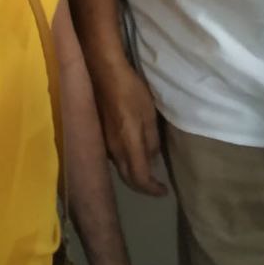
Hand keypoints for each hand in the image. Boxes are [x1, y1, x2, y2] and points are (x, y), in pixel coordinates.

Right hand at [92, 57, 166, 196]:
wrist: (103, 72)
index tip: (164, 191)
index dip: (152, 189)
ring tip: (147, 172)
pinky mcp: (99, 135)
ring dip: (133, 175)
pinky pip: (114, 157)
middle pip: (127, 178)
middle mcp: (113, 150)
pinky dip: (126, 163)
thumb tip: (151, 160)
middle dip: (142, 186)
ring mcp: (104, 143)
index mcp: (127, 145)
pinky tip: (133, 155)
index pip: (139, 178)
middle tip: (156, 186)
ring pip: (119, 168)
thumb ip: (151, 140)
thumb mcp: (148, 114)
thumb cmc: (130, 91)